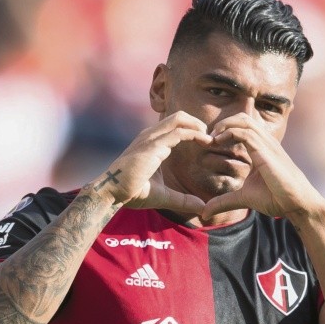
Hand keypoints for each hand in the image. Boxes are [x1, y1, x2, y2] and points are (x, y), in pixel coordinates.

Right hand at [90, 111, 212, 213]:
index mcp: (152, 141)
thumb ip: (182, 200)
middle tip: (211, 138)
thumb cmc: (133, 192)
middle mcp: (151, 135)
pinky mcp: (153, 145)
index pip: (175, 125)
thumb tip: (201, 207)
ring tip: (210, 139)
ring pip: (180, 118)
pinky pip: (179, 132)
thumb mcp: (164, 196)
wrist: (114, 192)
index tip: (206, 142)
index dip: (193, 130)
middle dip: (198, 123)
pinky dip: (195, 134)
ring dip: (198, 126)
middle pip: (179, 116)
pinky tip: (206, 142)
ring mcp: (151, 138)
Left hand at [199, 114, 324, 222]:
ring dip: (224, 126)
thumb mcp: (243, 198)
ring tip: (212, 138)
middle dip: (223, 123)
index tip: (211, 142)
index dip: (225, 129)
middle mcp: (265, 142)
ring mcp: (267, 144)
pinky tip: (218, 142)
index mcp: (261, 148)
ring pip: (243, 121)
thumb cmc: (276, 197)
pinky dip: (229, 133)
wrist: (296, 203)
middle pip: (242, 118)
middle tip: (209, 137)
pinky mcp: (267, 152)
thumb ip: (224, 201)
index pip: (242, 126)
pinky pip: (246, 134)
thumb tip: (204, 212)